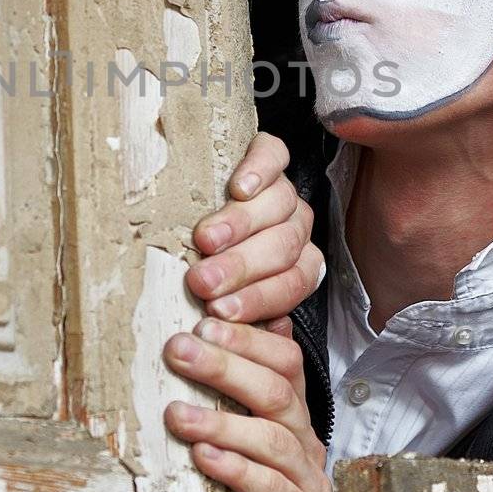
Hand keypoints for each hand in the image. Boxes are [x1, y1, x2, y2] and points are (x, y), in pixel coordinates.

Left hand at [164, 316, 330, 491]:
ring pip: (272, 439)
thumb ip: (233, 379)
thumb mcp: (237, 426)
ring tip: (176, 414)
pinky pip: (275, 490)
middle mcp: (306, 439)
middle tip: (178, 351)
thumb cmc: (243, 485)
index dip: (246, 338)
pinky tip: (204, 458)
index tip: (200, 323)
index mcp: (293, 409)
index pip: (284, 359)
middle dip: (224, 368)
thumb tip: (213, 315)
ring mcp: (310, 479)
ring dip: (221, 422)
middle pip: (276, 391)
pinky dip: (238, 471)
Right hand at [188, 133, 323, 323]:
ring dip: (240, 226)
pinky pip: (274, 158)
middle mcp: (295, 229)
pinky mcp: (271, 154)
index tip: (219, 311)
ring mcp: (285, 192)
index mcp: (294, 266)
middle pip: (283, 248)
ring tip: (205, 240)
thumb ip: (226, 309)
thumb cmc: (204, 260)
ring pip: (279, 206)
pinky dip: (259, 172)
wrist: (198, 193)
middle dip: (241, 268)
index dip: (257, 299)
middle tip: (203, 281)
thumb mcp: (218, 292)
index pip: (291, 285)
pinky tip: (238, 187)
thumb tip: (221, 336)